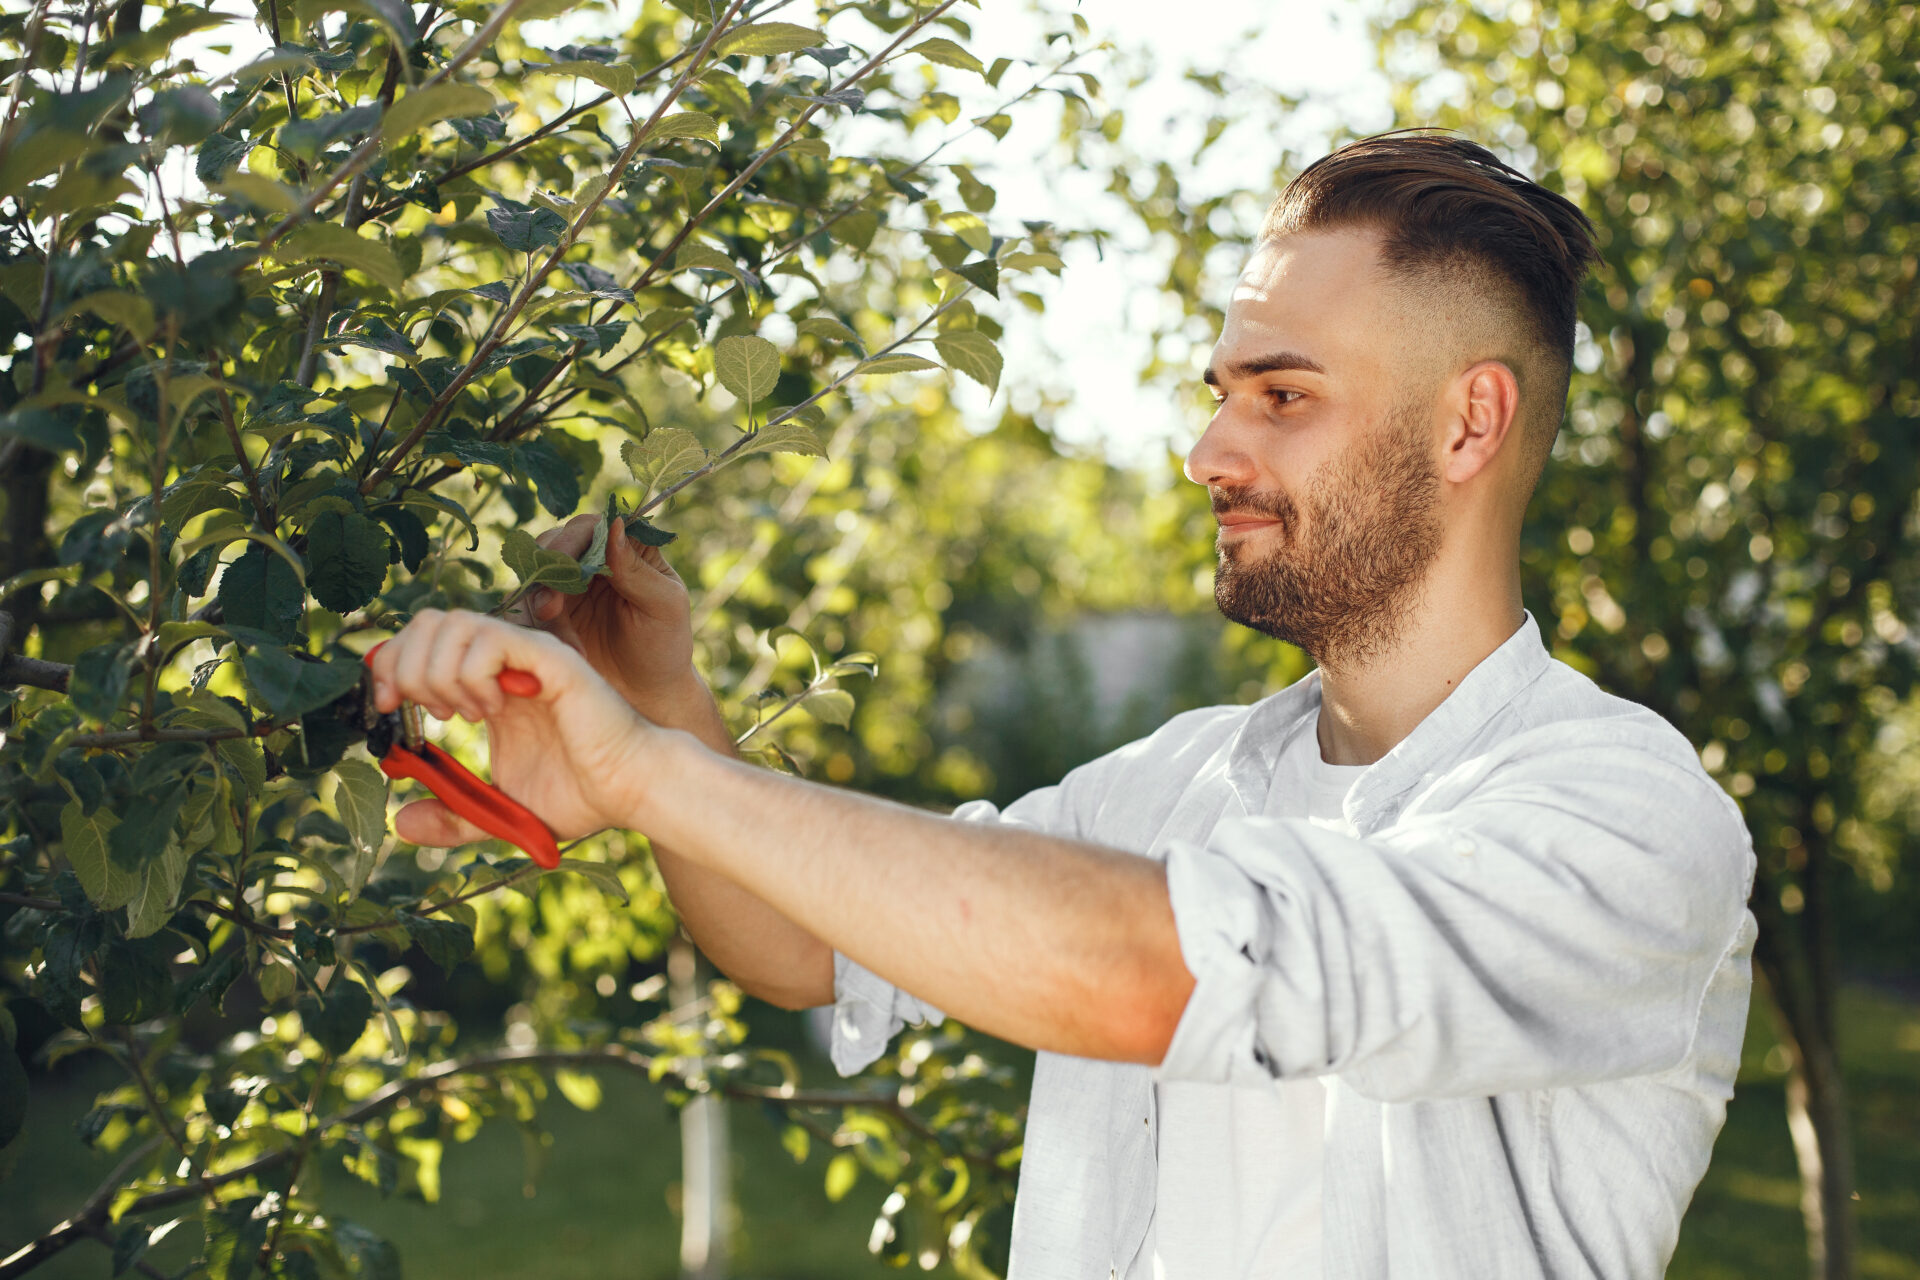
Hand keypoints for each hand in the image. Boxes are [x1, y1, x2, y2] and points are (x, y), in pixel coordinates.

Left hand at [369, 609, 655, 846]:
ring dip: (438, 671)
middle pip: (429, 621)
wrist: (630, 791)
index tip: (385, 709)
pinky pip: (490, 639)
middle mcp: (505, 661)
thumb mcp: (497, 813)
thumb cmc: (580, 796)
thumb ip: (452, 816)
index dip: (389, 666)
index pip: (422, 642)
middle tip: (419, 711)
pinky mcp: (549, 658)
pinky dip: (471, 673)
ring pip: (452, 623)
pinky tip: (489, 710)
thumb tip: (399, 822)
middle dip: (403, 663)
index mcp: (488, 684)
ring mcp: (526, 655)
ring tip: (460, 713)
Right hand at [505, 513, 706, 724]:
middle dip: (548, 574)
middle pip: (554, 544)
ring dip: (541, 606)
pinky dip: (537, 628)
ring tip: (566, 643)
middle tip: (549, 610)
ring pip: (534, 576)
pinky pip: (525, 608)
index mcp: (626, 547)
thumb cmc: (664, 645)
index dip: (573, 540)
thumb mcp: (663, 606)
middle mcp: (592, 558)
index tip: (564, 564)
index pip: (592, 526)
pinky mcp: (547, 611)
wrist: (644, 693)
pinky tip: (565, 651)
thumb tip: (613, 525)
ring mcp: (566, 584)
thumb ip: (638, 569)